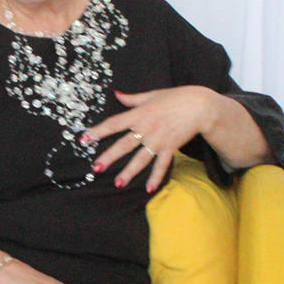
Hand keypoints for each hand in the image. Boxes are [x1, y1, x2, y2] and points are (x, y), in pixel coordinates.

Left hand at [82, 87, 222, 191]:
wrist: (200, 105)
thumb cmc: (176, 97)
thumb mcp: (151, 95)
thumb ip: (132, 99)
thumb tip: (116, 93)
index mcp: (139, 114)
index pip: (113, 124)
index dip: (98, 131)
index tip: (84, 139)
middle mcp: (146, 128)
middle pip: (124, 144)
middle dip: (109, 157)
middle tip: (96, 169)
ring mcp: (158, 139)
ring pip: (140, 158)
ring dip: (129, 172)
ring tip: (118, 183)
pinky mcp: (170, 147)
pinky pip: (161, 165)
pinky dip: (156, 177)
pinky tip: (148, 189)